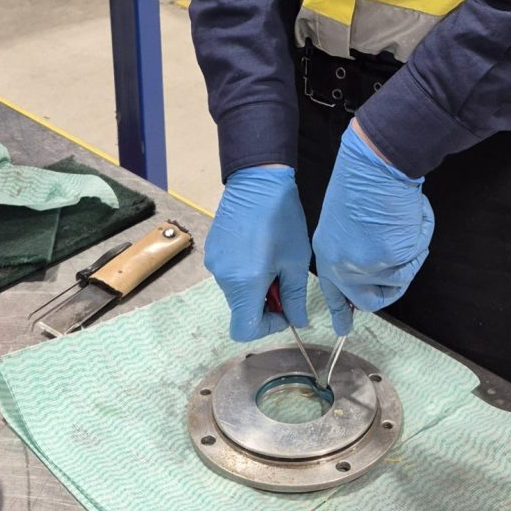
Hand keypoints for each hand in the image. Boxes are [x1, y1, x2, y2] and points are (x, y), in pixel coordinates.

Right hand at [204, 166, 310, 340]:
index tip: (284, 309)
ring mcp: (214, 263)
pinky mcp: (212, 250)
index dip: (267, 327)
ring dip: (254, 285)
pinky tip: (258, 248)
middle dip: (264, 303)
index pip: (245, 331)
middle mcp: (223, 277)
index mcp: (245, 283)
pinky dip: (244, 271)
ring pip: (236, 291)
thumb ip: (295, 297)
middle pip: (240, 309)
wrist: (257, 179)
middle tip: (283, 277)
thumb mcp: (296, 260)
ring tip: (271, 258)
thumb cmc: (281, 217)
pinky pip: (229, 273)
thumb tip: (298, 321)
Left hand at [313, 123, 434, 335]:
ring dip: (408, 253)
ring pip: (399, 278)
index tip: (343, 330)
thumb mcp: (343, 220)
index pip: (333, 293)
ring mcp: (366, 266)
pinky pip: (414, 259)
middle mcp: (342, 266)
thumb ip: (351, 249)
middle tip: (399, 271)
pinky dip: (419, 238)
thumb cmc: (360, 180)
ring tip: (403, 222)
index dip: (341, 312)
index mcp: (327, 253)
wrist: (374, 164)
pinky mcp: (391, 260)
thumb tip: (371, 275)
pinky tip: (410, 217)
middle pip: (370, 300)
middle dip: (390, 290)